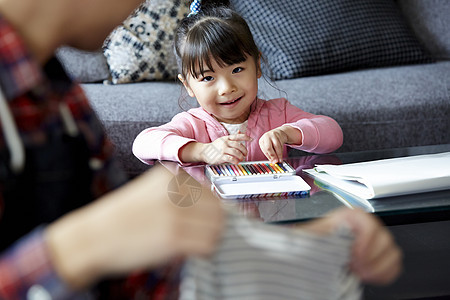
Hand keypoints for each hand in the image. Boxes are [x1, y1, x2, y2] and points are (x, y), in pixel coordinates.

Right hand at [46, 165, 223, 289]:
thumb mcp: (149, 191)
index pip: (211, 193)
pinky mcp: (173, 237)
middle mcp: (176, 191)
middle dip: (216, 224)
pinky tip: (191, 252)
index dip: (213, 210)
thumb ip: (178, 193)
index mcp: (170, 176)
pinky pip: (207, 244)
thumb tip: (211, 207)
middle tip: (205, 234)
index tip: (208, 220)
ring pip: (216, 227)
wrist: (92, 237)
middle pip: (218, 209)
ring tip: (197, 243)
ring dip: (212, 238)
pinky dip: (205, 250)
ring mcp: (176, 214)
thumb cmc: (120, 217)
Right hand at [199, 133, 251, 163]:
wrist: (205, 151)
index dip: (246, 137)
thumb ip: (232, 137)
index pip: (238, 136)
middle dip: (244, 150)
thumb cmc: (215, 146)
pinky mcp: (221, 157)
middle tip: (245, 154)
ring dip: (240, 156)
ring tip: (241, 158)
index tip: (251, 139)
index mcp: (227, 138)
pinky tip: (237, 162)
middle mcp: (225, 143)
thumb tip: (240, 131)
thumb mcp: (223, 139)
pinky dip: (235, 160)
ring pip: (236, 152)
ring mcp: (223, 150)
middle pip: (238, 145)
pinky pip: (230, 158)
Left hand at [259, 127, 288, 162]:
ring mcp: (272, 135)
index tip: (273, 162)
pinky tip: (281, 154)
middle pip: (269, 147)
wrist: (279, 133)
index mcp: (261, 141)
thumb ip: (269, 154)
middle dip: (273, 155)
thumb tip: (273, 162)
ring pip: (277, 146)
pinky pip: (281, 144)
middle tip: (277, 161)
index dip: (269, 157)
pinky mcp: (279, 134)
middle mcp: (266, 137)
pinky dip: (281, 151)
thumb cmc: (271, 142)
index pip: (265, 150)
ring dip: (279, 154)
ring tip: (280, 160)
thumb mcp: (268, 147)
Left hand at [298, 208, 401, 284]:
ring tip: (359, 272)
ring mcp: (377, 241)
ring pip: (392, 252)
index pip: (369, 222)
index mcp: (351, 216)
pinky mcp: (382, 256)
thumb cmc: (315, 242)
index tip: (354, 255)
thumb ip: (319, 231)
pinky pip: (394, 264)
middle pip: (384, 238)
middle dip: (370, 258)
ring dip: (377, 267)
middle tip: (355, 267)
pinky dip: (384, 273)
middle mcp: (367, 225)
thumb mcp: (313, 235)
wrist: (318, 253)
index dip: (366, 240)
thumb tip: (309, 231)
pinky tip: (369, 276)